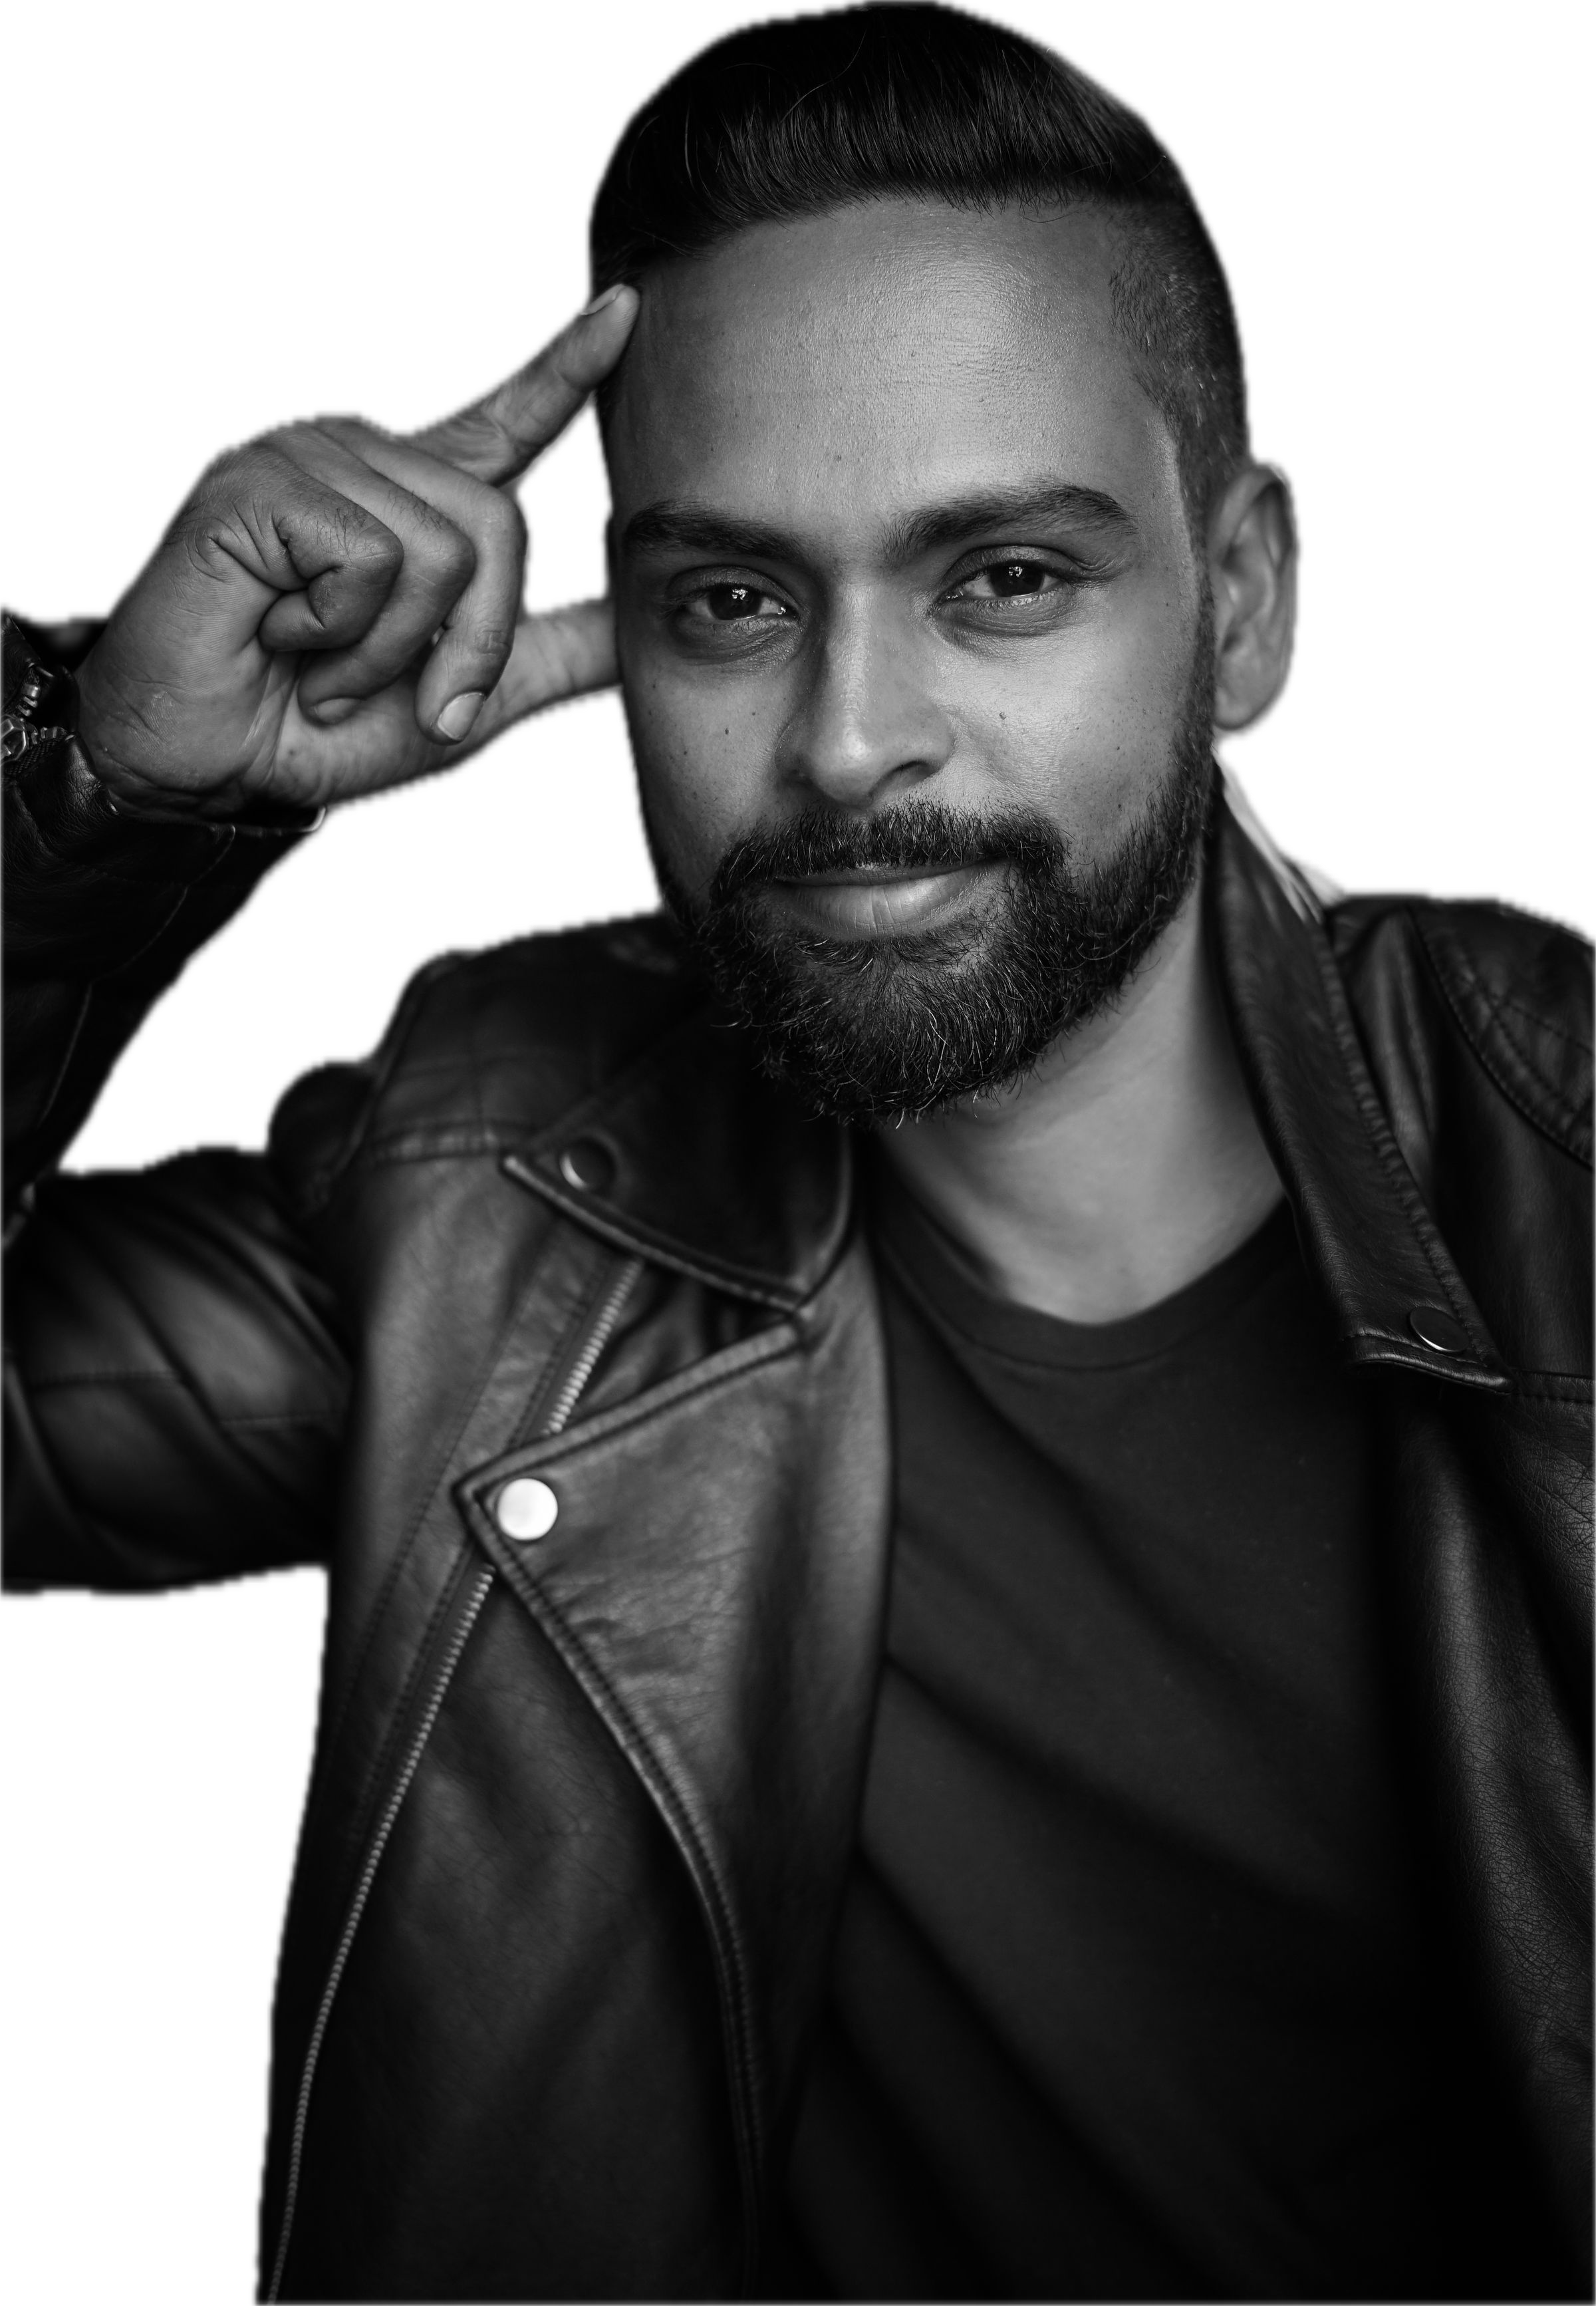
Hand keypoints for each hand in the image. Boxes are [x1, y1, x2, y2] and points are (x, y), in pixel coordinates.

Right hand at [74, 287, 638, 820]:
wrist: (210, 768)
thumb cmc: (318, 727)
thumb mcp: (466, 700)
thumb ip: (550, 652)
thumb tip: (641, 621)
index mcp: (414, 494)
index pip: (504, 420)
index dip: (563, 368)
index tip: (626, 309)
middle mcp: (365, 455)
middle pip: (500, 525)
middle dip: (471, 642)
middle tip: (408, 698)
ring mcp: (306, 456)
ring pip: (441, 549)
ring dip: (391, 652)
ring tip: (323, 668)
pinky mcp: (258, 483)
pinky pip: (370, 560)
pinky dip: (338, 634)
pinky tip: (280, 636)